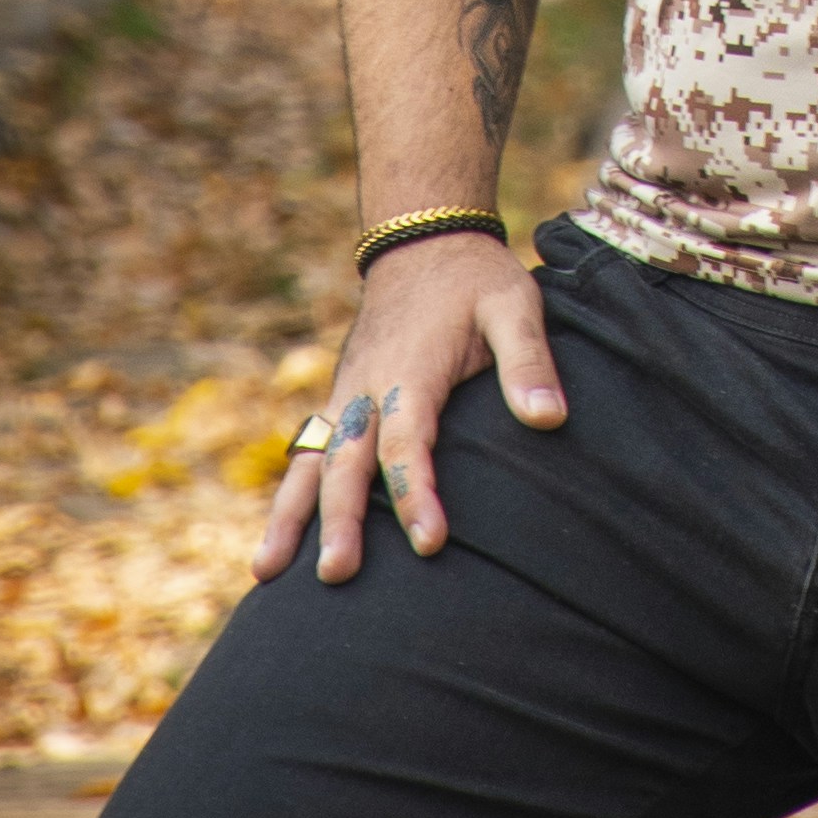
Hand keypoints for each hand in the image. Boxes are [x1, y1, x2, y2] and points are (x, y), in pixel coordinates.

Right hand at [249, 232, 566, 586]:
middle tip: (337, 576)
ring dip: (291, 516)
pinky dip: (288, 497)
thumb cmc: (476, 280)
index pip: (409, 440)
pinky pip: (306, 453)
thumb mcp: (515, 305)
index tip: (430, 542)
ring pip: (310, 461)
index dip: (415, 491)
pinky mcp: (338, 401)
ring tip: (267, 574)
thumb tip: (550, 420)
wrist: (422, 242)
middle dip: (341, 519)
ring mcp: (345, 394)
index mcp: (412, 369)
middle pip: (347, 460)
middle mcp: (366, 386)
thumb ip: (530, 362)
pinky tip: (275, 545)